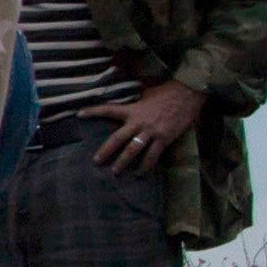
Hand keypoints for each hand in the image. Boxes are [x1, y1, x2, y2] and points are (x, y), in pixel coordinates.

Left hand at [91, 81, 208, 171]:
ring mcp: (151, 132)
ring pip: (132, 151)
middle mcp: (139, 122)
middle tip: (96, 161)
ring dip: (123, 163)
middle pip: (117, 138)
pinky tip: (140, 174)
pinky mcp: (163, 139)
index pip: (109, 109)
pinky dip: (145, 166)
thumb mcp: (146, 94)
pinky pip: (152, 156)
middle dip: (105, 151)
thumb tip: (128, 106)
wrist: (187, 94)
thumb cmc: (167, 92)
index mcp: (133, 109)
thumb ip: (136, 104)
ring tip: (115, 172)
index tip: (79, 114)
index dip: (93, 111)